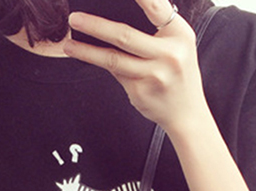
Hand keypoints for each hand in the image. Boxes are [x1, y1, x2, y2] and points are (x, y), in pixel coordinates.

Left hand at [64, 0, 208, 134]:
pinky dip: (100, 63)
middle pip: (124, 35)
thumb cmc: (178, 73)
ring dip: (86, 51)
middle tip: (74, 18)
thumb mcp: (178, 44)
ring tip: (68, 44)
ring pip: (113, 59)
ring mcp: (153, 76)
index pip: (156, 6)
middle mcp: (168, 55)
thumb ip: (156, 26)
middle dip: (95, 26)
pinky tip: (85, 56)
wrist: (187, 114)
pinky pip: (115, 73)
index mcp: (179, 35)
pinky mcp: (140, 92)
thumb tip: (114, 13)